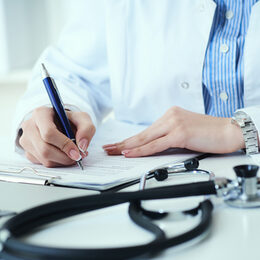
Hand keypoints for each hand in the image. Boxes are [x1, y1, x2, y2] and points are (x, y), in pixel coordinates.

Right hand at [19, 106, 94, 166]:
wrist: (60, 124)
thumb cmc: (69, 120)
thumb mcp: (82, 119)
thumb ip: (87, 129)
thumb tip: (82, 146)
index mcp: (41, 114)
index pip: (49, 133)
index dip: (64, 145)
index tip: (77, 151)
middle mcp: (29, 126)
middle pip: (45, 149)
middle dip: (65, 157)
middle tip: (78, 157)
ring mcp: (26, 140)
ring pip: (44, 159)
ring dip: (62, 161)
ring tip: (73, 154)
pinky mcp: (28, 152)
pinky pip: (43, 164)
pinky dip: (57, 163)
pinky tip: (63, 155)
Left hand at [103, 106, 244, 156]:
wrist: (229, 131)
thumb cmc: (209, 133)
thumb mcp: (184, 132)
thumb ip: (169, 137)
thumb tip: (155, 148)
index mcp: (169, 116)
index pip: (145, 131)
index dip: (130, 139)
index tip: (117, 144)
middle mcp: (169, 117)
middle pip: (141, 134)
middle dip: (123, 143)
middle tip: (108, 148)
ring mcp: (174, 124)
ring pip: (145, 139)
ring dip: (127, 146)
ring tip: (113, 151)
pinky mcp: (180, 133)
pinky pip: (156, 145)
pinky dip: (141, 150)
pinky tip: (130, 153)